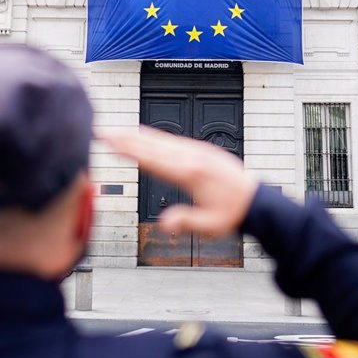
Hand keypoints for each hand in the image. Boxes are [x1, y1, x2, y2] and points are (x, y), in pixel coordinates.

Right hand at [101, 127, 257, 237]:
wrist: (256, 200)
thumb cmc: (233, 213)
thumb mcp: (210, 225)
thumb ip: (186, 222)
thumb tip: (164, 225)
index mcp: (191, 173)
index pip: (153, 160)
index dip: (130, 151)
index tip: (111, 143)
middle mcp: (192, 157)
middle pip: (152, 145)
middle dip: (125, 139)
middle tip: (101, 132)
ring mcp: (196, 151)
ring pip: (160, 139)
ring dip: (135, 135)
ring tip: (115, 131)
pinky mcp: (200, 150)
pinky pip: (171, 139)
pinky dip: (153, 135)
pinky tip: (143, 133)